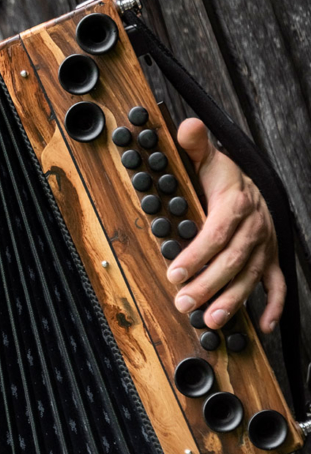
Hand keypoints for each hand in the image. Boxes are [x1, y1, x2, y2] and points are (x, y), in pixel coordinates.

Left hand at [166, 119, 284, 333]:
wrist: (253, 185)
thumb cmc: (223, 176)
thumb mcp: (208, 158)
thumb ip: (194, 146)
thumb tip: (188, 127)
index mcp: (236, 204)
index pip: (217, 232)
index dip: (198, 254)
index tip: (175, 271)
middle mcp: (255, 228)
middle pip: (232, 260)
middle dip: (208, 284)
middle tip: (185, 303)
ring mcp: (265, 246)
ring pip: (251, 276)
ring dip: (233, 300)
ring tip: (212, 320)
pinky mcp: (271, 259)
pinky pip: (277, 285)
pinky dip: (274, 306)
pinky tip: (264, 326)